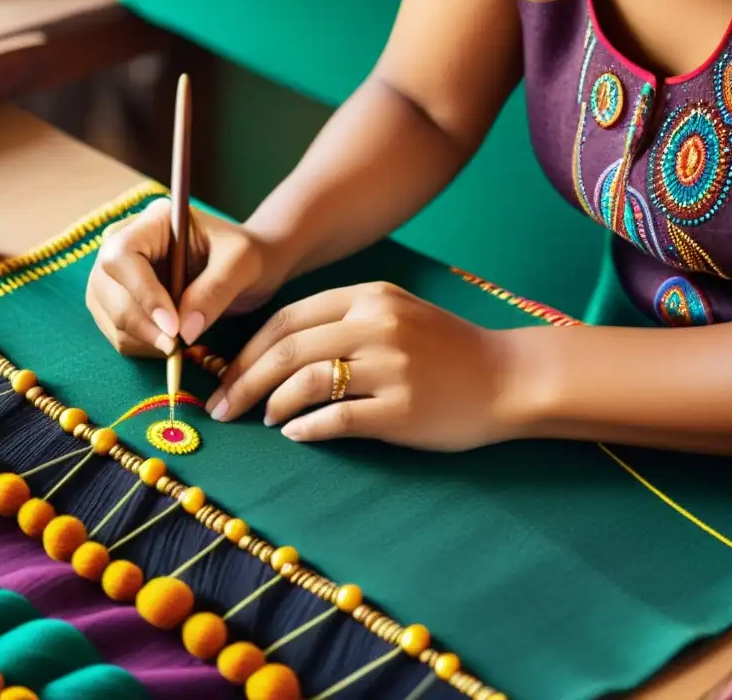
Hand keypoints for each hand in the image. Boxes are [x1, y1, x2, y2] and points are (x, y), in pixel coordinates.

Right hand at [86, 198, 285, 356]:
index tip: (172, 326)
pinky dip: (138, 345)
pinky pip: (114, 328)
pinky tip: (168, 346)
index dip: (142, 293)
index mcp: (154, 220)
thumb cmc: (248, 255)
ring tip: (176, 347)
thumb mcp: (243, 264)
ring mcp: (118, 271)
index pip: (123, 255)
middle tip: (174, 347)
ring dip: (137, 338)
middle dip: (138, 323)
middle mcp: (126, 240)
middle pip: (104, 284)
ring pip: (105, 310)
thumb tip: (182, 331)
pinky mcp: (120, 299)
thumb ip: (215, 291)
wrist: (248, 267)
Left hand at [205, 281, 521, 450]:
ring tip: (264, 419)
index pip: (287, 319)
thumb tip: (276, 352)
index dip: (248, 348)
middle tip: (222, 406)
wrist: (509, 377)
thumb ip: (341, 322)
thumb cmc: (446, 349)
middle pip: (287, 350)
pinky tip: (295, 434)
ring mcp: (390, 368)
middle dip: (243, 380)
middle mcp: (376, 325)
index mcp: (369, 297)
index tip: (225, 372)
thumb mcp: (395, 313)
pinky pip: (337, 419)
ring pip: (306, 382)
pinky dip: (308, 428)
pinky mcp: (401, 409)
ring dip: (273, 403)